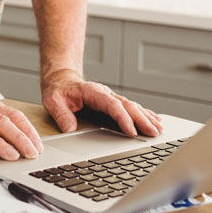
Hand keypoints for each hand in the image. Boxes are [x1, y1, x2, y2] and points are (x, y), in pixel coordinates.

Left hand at [42, 69, 162, 136]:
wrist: (61, 78)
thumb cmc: (57, 89)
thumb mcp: (53, 101)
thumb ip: (61, 114)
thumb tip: (70, 129)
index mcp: (93, 92)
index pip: (112, 105)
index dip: (123, 118)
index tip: (131, 131)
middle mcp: (105, 94)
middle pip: (128, 106)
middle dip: (142, 120)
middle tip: (153, 133)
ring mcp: (111, 98)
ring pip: (133, 107)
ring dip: (146, 117)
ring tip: (158, 129)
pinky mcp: (113, 103)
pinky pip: (131, 108)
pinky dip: (144, 114)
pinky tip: (155, 121)